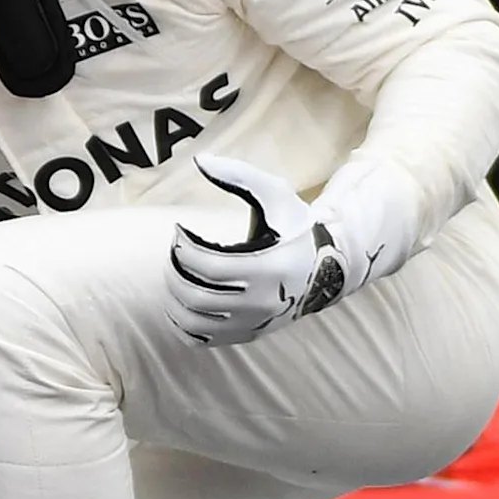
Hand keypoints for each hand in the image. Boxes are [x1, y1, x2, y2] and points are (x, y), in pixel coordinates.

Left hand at [165, 156, 349, 346]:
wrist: (325, 269)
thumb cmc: (296, 226)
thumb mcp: (276, 194)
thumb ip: (238, 175)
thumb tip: (199, 159)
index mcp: (268, 268)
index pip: (207, 266)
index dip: (181, 248)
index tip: (179, 231)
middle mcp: (262, 303)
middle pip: (195, 296)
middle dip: (173, 271)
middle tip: (174, 253)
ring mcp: (254, 323)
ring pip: (193, 322)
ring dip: (173, 297)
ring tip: (177, 275)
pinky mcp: (248, 335)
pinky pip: (201, 339)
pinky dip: (182, 322)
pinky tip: (183, 300)